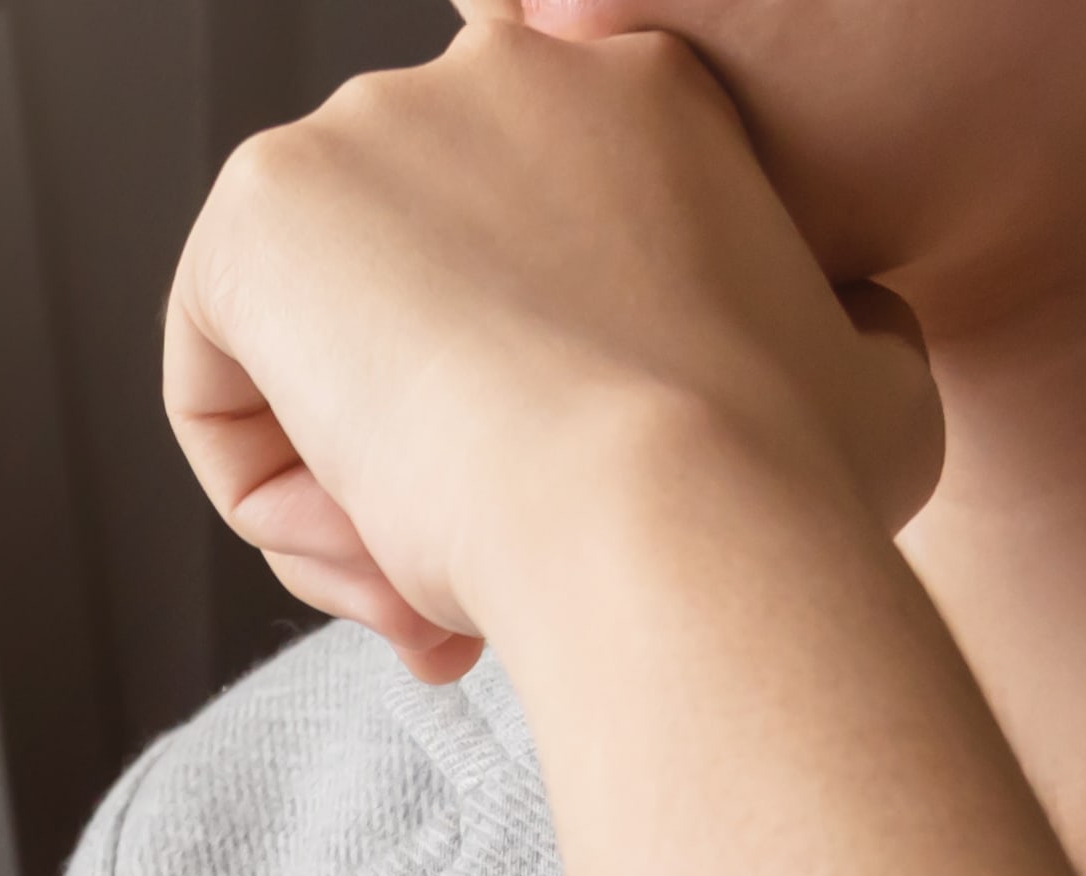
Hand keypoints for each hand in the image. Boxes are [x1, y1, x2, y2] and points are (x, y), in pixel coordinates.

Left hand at [162, 8, 938, 681]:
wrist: (678, 516)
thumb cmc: (789, 490)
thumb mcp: (870, 388)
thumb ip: (841, 337)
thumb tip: (838, 338)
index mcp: (649, 95)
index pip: (521, 253)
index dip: (535, 413)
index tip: (567, 516)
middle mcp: (507, 72)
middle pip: (410, 296)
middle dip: (430, 459)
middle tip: (479, 592)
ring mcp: (375, 125)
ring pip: (311, 352)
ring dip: (353, 498)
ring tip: (435, 592)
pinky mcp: (263, 208)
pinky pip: (215, 381)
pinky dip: (264, 496)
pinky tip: (366, 546)